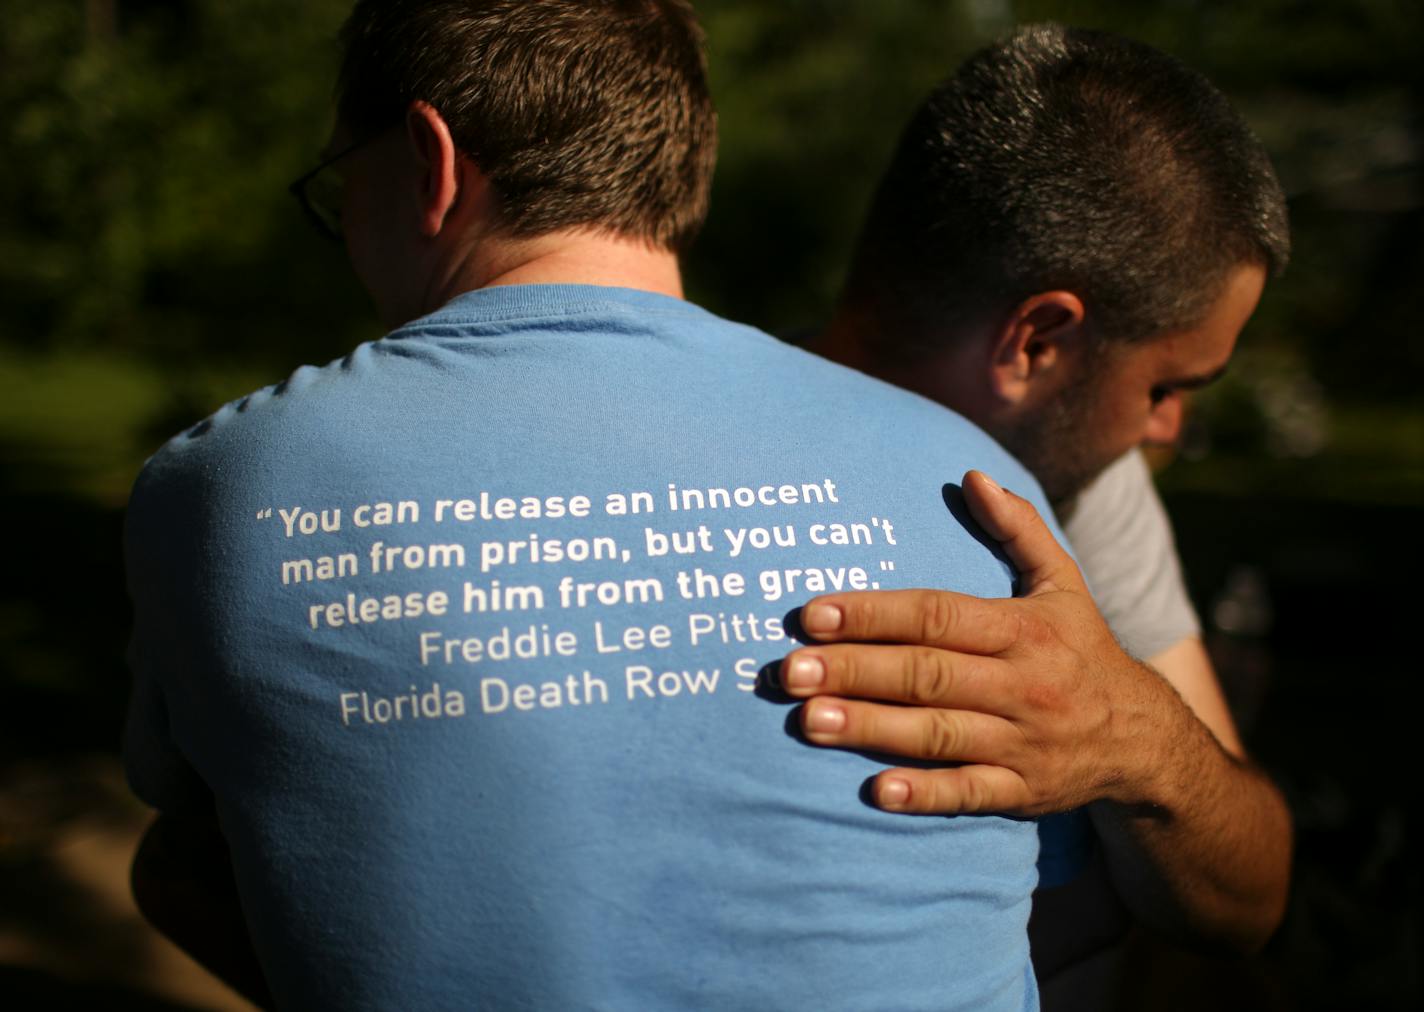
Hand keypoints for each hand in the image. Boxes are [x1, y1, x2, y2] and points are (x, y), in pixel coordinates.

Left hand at [778, 470, 1176, 815]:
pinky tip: (877, 791)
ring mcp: (1022, 741)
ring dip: (872, 729)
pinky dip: (925, 793)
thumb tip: (972, 474)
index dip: (874, 614)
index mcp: (1022, 628)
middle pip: (927, 674)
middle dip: (855, 671)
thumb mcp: (1063, 583)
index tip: (812, 614)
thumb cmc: (1080, 649)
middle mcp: (1021, 683)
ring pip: (940, 733)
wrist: (1144, 739)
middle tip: (790, 671)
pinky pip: (971, 793)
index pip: (936, 616)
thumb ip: (1019, 529)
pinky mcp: (1023, 791)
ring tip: (809, 723)